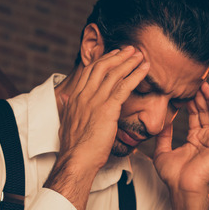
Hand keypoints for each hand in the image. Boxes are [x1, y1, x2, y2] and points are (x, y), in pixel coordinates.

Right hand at [45, 46, 148, 209]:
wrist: (77, 160)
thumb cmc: (75, 147)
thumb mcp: (67, 122)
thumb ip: (68, 108)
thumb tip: (64, 99)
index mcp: (75, 98)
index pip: (89, 71)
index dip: (103, 60)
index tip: (114, 55)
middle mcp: (84, 95)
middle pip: (101, 67)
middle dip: (117, 56)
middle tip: (130, 49)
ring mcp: (95, 100)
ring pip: (114, 74)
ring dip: (129, 61)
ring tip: (140, 55)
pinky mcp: (107, 109)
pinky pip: (123, 86)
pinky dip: (135, 75)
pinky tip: (144, 69)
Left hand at [153, 82, 208, 209]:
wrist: (181, 188)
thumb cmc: (173, 176)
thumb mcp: (162, 151)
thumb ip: (163, 136)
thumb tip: (160, 122)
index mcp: (195, 140)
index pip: (195, 115)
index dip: (190, 101)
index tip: (184, 88)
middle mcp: (206, 138)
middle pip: (205, 111)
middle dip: (199, 96)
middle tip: (193, 80)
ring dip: (208, 98)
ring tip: (202, 84)